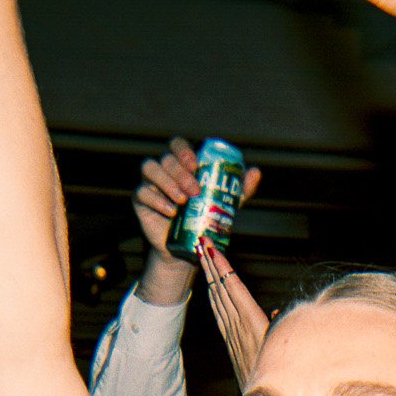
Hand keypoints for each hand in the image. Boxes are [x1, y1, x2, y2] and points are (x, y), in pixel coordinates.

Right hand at [133, 136, 262, 305]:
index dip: (184, 150)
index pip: (178, 145)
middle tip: (195, 191)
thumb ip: (239, 189)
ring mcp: (149, 183)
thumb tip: (255, 172)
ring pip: (150, 168)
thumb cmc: (205, 220)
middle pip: (166, 158)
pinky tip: (171, 211)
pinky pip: (142, 193)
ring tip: (183, 201)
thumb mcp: (225, 205)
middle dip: (181, 173)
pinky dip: (157, 200)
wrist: (187, 249)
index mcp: (182, 165)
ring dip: (167, 182)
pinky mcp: (140, 201)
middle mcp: (164, 170)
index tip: (196, 165)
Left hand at [199, 239, 272, 388]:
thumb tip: (277, 314)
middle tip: (201, 240)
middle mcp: (237, 324)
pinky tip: (209, 287)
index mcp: (251, 321)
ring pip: (216, 297)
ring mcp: (231, 332)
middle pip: (220, 287)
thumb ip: (279, 328)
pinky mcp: (229, 340)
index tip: (212, 248)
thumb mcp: (283, 348)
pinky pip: (218, 311)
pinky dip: (213, 295)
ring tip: (202, 255)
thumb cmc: (280, 373)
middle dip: (210, 263)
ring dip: (209, 275)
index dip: (221, 265)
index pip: (232, 286)